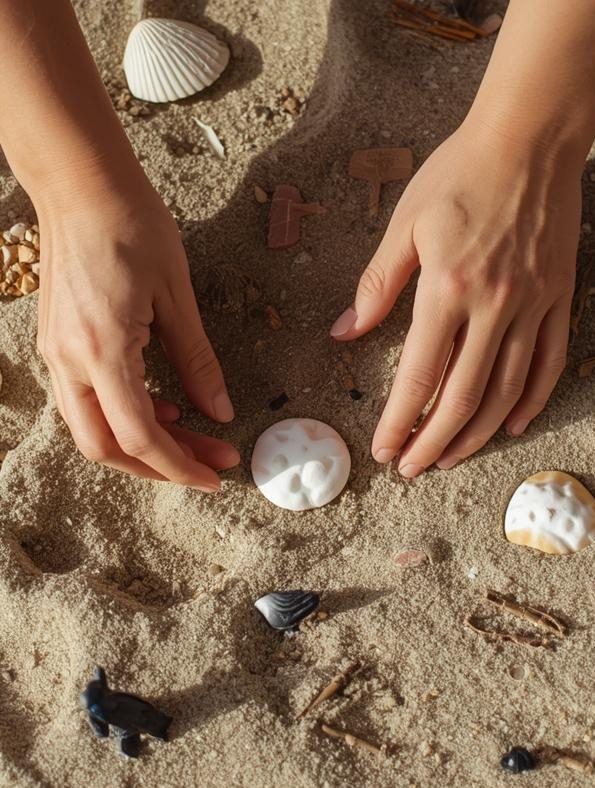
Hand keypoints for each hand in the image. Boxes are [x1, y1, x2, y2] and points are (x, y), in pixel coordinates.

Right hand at [36, 177, 238, 490]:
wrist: (81, 186)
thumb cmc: (133, 226)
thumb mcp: (177, 295)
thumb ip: (198, 361)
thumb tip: (220, 412)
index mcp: (102, 348)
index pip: (139, 435)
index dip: (179, 466)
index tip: (215, 475)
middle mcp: (69, 360)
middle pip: (106, 447)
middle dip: (159, 465)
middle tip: (210, 460)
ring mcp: (56, 354)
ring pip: (92, 431)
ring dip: (141, 444)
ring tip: (193, 435)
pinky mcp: (57, 346)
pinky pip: (85, 403)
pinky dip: (122, 417)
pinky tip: (161, 405)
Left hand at [330, 121, 581, 476]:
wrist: (530, 139)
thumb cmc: (460, 174)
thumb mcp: (405, 223)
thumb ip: (376, 284)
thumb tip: (346, 331)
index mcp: (447, 288)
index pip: (419, 375)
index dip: (400, 421)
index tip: (384, 450)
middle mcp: (494, 306)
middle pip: (464, 397)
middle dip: (435, 443)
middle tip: (413, 468)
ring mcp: (532, 306)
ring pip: (508, 391)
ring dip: (479, 434)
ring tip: (453, 459)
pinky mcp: (559, 299)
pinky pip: (550, 363)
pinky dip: (534, 400)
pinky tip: (515, 426)